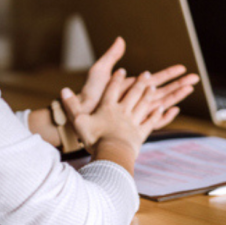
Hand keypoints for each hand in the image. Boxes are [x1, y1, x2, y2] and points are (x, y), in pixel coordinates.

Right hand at [61, 69, 177, 157]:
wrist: (113, 154)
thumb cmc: (95, 139)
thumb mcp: (79, 121)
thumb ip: (72, 105)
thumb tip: (63, 90)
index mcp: (108, 107)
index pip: (112, 89)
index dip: (117, 79)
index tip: (121, 70)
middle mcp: (123, 111)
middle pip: (133, 93)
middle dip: (139, 82)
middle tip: (145, 73)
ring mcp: (133, 122)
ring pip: (143, 104)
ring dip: (149, 95)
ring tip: (153, 87)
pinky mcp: (140, 134)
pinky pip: (150, 122)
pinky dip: (157, 115)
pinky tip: (162, 109)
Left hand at [76, 36, 198, 118]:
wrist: (81, 112)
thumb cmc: (88, 94)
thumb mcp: (100, 71)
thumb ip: (111, 56)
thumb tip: (121, 39)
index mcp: (133, 87)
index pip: (156, 80)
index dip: (169, 74)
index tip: (182, 67)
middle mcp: (137, 99)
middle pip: (164, 91)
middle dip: (180, 84)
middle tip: (195, 78)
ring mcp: (136, 111)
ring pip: (162, 104)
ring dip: (177, 97)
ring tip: (190, 90)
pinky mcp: (133, 123)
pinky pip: (152, 121)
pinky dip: (164, 116)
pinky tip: (174, 110)